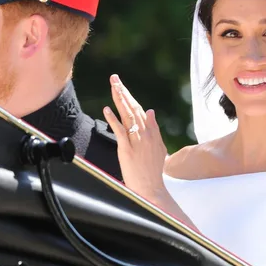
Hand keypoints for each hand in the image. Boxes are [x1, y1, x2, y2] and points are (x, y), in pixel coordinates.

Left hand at [103, 74, 167, 198]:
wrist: (151, 187)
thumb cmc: (153, 170)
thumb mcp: (158, 147)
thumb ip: (154, 128)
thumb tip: (151, 111)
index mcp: (151, 132)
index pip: (138, 109)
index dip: (129, 96)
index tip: (121, 86)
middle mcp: (145, 133)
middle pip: (132, 108)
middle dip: (123, 92)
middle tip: (114, 78)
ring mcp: (136, 141)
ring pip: (126, 115)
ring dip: (119, 99)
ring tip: (113, 86)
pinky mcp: (127, 149)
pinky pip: (119, 131)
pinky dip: (113, 119)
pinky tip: (106, 109)